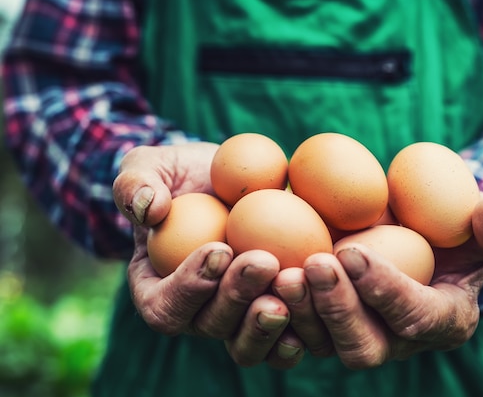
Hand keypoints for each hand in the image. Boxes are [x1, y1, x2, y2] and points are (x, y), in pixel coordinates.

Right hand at [112, 143, 304, 368]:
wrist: (223, 182)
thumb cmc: (179, 177)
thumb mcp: (148, 168)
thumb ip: (135, 184)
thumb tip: (150, 208)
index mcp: (157, 290)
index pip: (165, 307)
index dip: (189, 287)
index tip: (218, 249)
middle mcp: (196, 313)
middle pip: (211, 325)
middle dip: (237, 296)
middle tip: (264, 261)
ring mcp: (235, 317)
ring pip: (248, 341)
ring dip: (270, 319)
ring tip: (292, 283)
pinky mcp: (270, 310)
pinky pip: (283, 337)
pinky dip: (302, 328)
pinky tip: (321, 304)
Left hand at [273, 193, 482, 368]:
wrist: (416, 236)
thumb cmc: (454, 230)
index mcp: (444, 321)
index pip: (417, 318)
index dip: (386, 290)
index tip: (354, 250)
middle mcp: (399, 342)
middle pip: (364, 346)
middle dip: (337, 309)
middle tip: (313, 264)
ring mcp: (358, 338)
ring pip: (322, 345)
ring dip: (300, 312)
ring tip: (281, 271)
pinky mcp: (324, 328)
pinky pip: (294, 335)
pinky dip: (274, 314)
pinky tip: (256, 281)